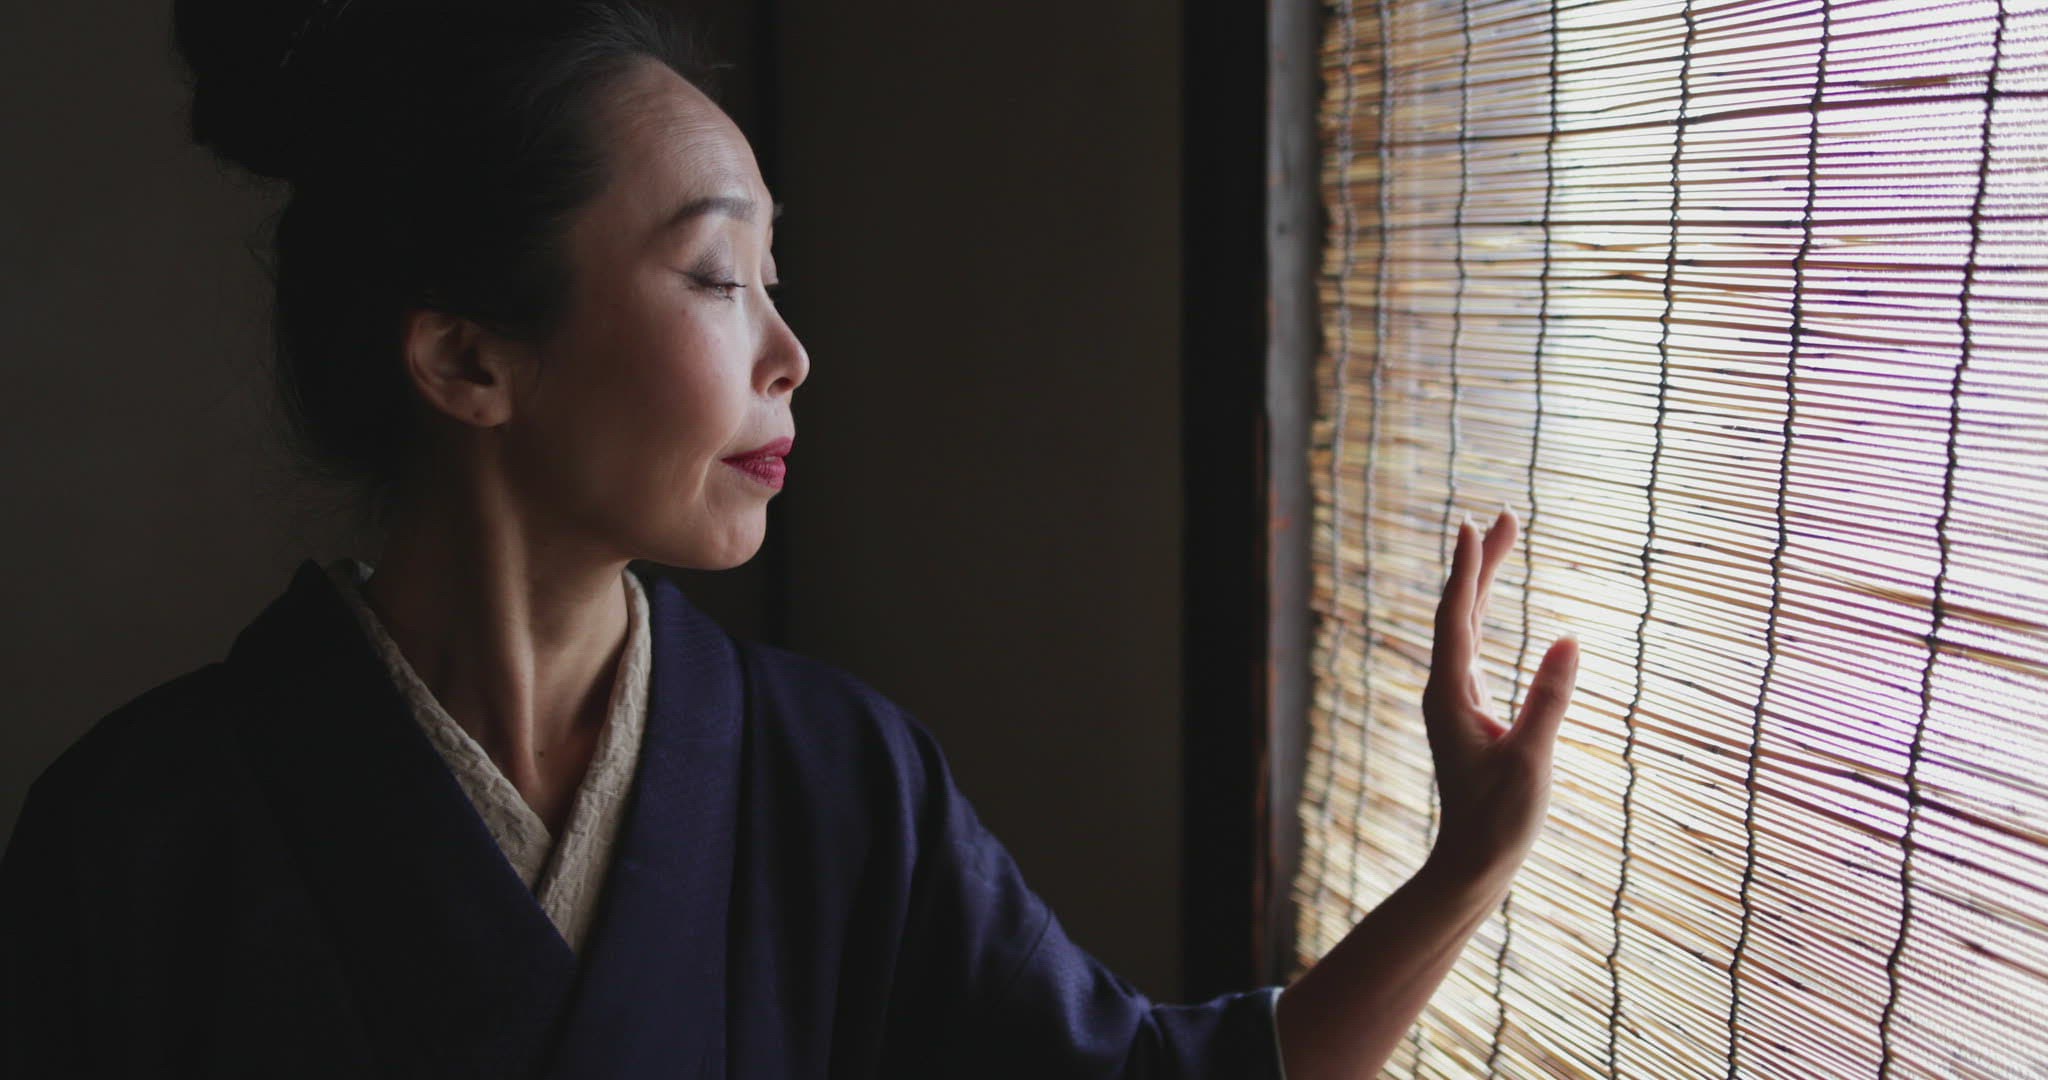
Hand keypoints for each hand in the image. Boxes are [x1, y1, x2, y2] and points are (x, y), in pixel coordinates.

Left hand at [1418, 508, 1579, 893]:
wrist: (1474, 862)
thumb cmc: (1500, 819)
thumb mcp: (1532, 759)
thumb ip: (1550, 699)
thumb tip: (1569, 639)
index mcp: (1451, 696)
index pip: (1458, 619)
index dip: (1467, 570)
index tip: (1472, 525)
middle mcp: (1447, 690)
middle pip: (1463, 612)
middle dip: (1482, 562)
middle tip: (1504, 515)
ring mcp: (1456, 700)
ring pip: (1469, 627)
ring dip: (1484, 583)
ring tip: (1502, 542)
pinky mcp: (1470, 712)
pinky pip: (1474, 647)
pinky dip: (1484, 614)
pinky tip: (1491, 604)